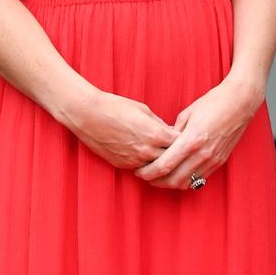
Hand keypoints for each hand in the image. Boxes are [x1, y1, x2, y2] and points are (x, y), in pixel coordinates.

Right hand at [62, 89, 177, 168]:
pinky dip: (146, 164)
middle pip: (171, 159)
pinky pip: (141, 168)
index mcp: (156, 134)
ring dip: (161, 162)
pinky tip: (147, 157)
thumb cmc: (116, 107)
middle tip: (180, 151)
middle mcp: (147, 150)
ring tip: (164, 156)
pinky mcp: (123, 165)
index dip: (184, 140)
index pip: (180, 143)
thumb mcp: (143, 110)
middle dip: (176, 154)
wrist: (89, 115)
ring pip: (156, 167)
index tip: (186, 137)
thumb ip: (159, 123)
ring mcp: (134, 160)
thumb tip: (169, 131)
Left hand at [135, 77, 261, 188]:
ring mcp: (213, 160)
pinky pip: (199, 179)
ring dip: (170, 183)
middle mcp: (203, 154)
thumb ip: (173, 132)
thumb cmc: (214, 102)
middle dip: (155, 181)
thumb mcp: (188, 113)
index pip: (164, 165)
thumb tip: (163, 144)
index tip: (139, 171)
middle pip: (173, 180)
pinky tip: (178, 174)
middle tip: (145, 176)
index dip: (148, 172)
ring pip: (186, 183)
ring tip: (160, 177)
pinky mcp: (220, 161)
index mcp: (192, 139)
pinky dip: (186, 180)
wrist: (241, 102)